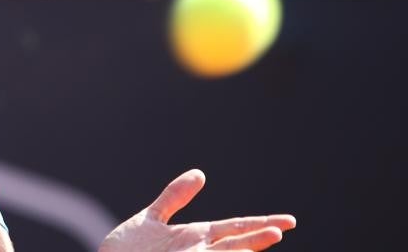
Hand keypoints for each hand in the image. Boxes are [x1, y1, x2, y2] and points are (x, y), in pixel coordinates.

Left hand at [100, 170, 295, 251]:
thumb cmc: (129, 250)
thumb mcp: (151, 218)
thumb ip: (174, 197)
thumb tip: (201, 174)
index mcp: (196, 236)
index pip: (236, 228)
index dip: (261, 223)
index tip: (289, 221)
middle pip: (234, 243)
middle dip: (256, 238)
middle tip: (280, 231)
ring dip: (239, 251)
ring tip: (261, 241)